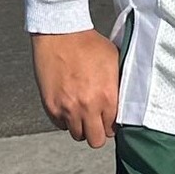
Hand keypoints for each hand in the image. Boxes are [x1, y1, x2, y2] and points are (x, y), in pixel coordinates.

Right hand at [31, 30, 119, 148]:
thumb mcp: (114, 62)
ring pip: (77, 135)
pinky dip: (65, 119)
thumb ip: (118, 86)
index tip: (107, 118)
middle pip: (96, 140)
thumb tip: (123, 101)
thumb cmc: (89, 44)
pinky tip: (68, 104)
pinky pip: (60, 125)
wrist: (61, 34)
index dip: (111, 123)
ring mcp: (67, 109)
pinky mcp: (51, 107)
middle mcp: (88, 106)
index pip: (113, 128)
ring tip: (81, 110)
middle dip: (97, 131)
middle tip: (95, 120)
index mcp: (107, 96)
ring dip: (80, 126)